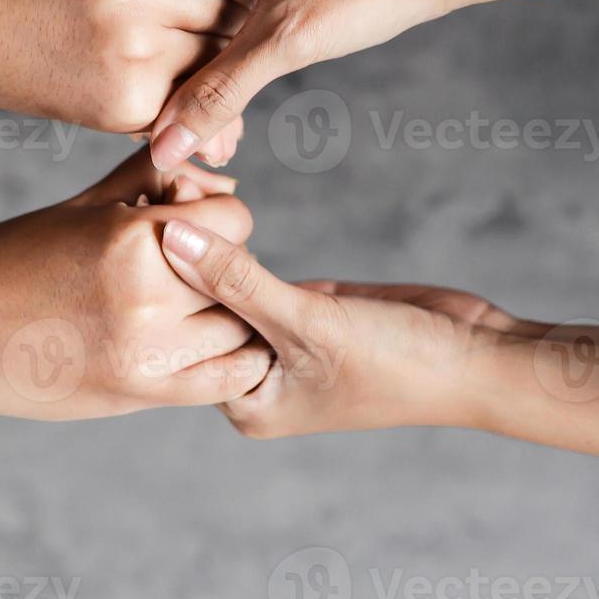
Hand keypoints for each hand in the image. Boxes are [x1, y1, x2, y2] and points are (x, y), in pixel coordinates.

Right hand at [0, 153, 273, 420]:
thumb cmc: (8, 261)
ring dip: (229, 318)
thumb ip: (149, 183)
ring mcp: (147, 351)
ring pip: (242, 329)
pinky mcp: (141, 393)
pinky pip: (227, 380)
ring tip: (194, 310)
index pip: (233, 218)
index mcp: (131, 236)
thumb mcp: (80, 209)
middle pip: (242, 274)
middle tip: (192, 271)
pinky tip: (205, 349)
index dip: (218, 217)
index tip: (189, 227)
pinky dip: (231, 363)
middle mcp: (147, 295)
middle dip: (227, 267)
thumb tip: (221, 175)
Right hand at [149, 0, 481, 168]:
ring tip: (217, 138)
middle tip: (189, 150)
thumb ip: (218, 96)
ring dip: (209, 78)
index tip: (153, 133)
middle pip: (172, 20)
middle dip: (182, 85)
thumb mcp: (285, 45)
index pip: (146, 9)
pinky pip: (229, 18)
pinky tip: (234, 104)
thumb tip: (164, 147)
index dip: (149, 75)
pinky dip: (232, 59)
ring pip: (203, 25)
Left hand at [158, 219, 524, 435]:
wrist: (476, 356)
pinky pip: (255, 274)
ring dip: (207, 247)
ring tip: (168, 193)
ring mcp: (280, 343)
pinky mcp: (302, 310)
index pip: (182, 343)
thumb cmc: (399, 361)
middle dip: (177, 264)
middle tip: (137, 203)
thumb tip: (171, 239)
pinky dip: (237, 245)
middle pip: (199, 314)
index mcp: (247, 404)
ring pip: (226, 288)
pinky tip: (207, 202)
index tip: (123, 233)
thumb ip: (237, 281)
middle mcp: (257, 379)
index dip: (155, 289)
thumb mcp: (308, 321)